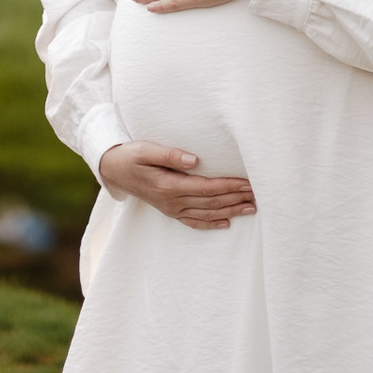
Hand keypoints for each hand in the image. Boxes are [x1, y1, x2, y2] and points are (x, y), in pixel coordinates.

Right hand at [98, 143, 256, 228]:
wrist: (113, 170)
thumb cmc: (130, 156)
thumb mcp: (145, 149)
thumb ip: (169, 154)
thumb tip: (194, 159)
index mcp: (168, 185)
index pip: (206, 188)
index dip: (228, 186)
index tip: (247, 182)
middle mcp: (172, 201)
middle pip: (211, 202)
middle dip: (235, 198)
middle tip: (259, 194)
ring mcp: (172, 208)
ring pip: (207, 213)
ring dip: (230, 211)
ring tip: (252, 207)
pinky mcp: (170, 210)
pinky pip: (194, 221)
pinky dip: (212, 223)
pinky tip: (227, 222)